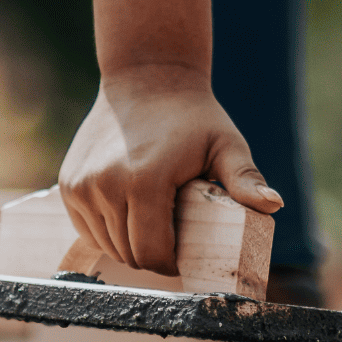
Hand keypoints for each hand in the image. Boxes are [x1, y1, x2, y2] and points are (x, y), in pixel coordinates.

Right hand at [57, 65, 280, 276]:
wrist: (145, 78)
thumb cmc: (193, 117)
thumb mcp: (225, 145)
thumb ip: (244, 179)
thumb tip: (273, 205)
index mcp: (145, 182)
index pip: (153, 253)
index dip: (171, 263)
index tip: (184, 255)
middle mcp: (105, 186)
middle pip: (129, 254)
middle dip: (152, 256)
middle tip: (172, 240)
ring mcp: (82, 186)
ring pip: (107, 245)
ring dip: (129, 245)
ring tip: (151, 224)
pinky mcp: (69, 185)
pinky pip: (88, 229)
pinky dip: (107, 232)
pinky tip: (127, 214)